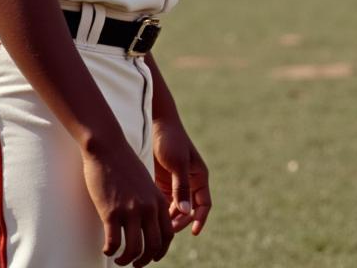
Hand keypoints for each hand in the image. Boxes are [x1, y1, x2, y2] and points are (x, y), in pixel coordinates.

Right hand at [81, 139, 173, 266]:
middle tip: (135, 264)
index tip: (151, 256)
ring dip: (127, 260)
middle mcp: (148, 207)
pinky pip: (114, 243)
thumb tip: (150, 222)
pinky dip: (110, 251)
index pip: (168, 234)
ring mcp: (131, 210)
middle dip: (145, 260)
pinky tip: (107, 249)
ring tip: (119, 259)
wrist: (108, 148)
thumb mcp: (145, 182)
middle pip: (154, 246)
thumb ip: (150, 201)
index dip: (161, 250)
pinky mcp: (112, 212)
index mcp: (159, 199)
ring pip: (134, 249)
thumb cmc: (125, 164)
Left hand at [152, 119, 211, 236]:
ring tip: (158, 225)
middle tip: (168, 230)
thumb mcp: (178, 163)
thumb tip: (186, 212)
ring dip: (170, 219)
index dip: (200, 219)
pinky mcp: (163, 183)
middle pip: (189, 211)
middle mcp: (190, 183)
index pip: (204, 204)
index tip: (193, 232)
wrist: (156, 124)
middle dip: (181, 222)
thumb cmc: (171, 140)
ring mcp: (176, 184)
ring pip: (176, 210)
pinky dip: (160, 212)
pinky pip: (164, 204)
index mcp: (199, 177)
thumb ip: (181, 187)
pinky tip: (152, 216)